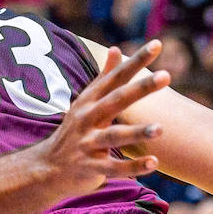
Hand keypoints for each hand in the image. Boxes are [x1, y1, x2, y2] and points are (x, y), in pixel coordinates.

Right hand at [36, 41, 168, 196]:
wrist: (47, 168)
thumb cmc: (74, 131)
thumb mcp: (85, 102)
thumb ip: (103, 77)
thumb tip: (115, 48)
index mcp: (90, 101)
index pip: (116, 77)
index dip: (135, 61)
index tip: (157, 45)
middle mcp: (88, 119)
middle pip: (116, 100)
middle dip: (140, 88)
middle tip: (166, 75)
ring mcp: (88, 144)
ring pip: (115, 136)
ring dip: (137, 132)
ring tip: (161, 128)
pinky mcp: (92, 168)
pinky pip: (115, 167)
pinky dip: (134, 167)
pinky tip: (154, 162)